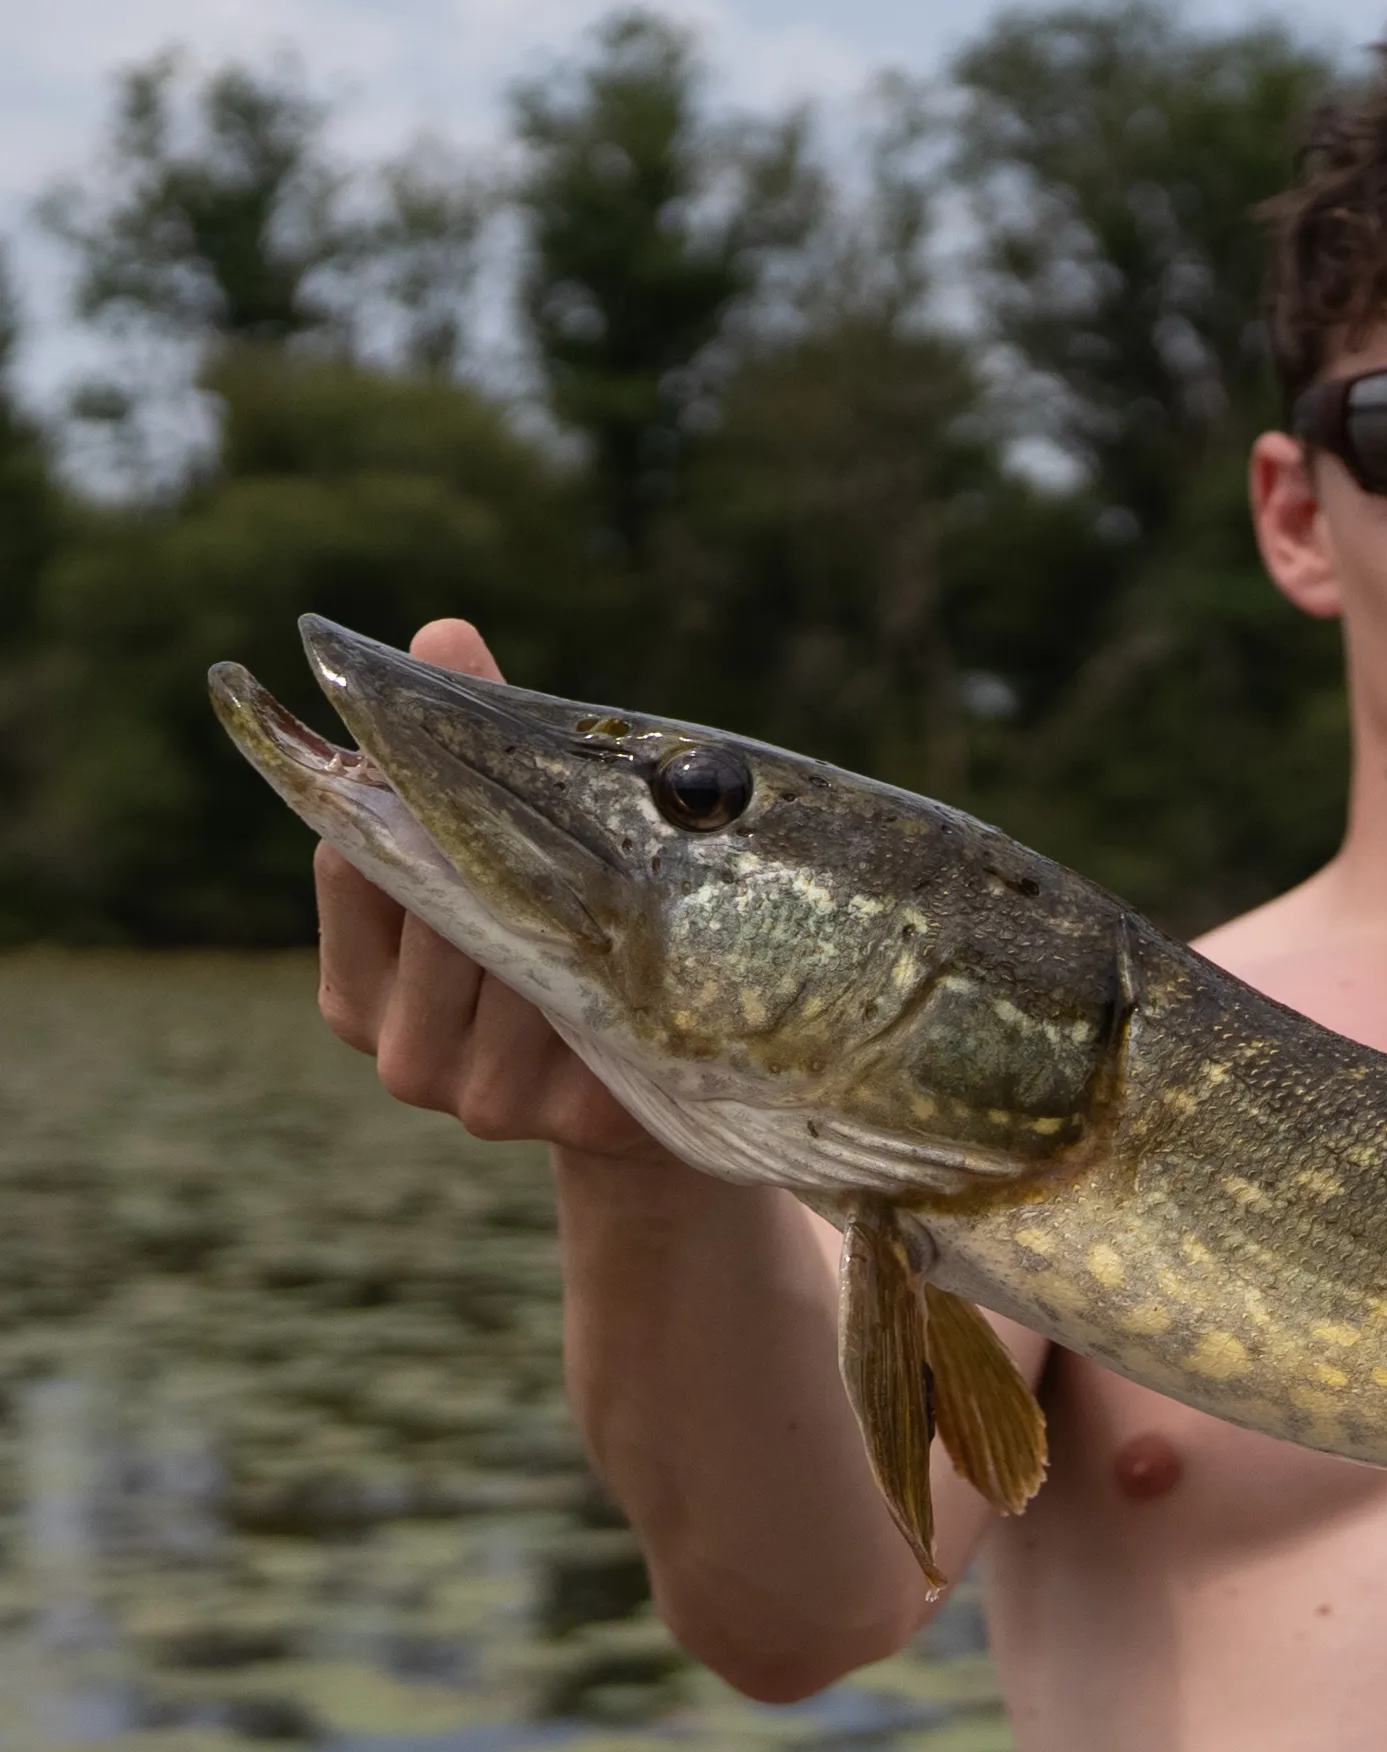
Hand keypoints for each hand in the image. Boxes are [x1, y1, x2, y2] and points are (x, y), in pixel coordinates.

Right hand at [312, 618, 651, 1156]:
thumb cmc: (562, 941)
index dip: (408, 801)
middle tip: (573, 789)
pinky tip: (666, 944)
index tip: (451, 735)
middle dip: (509, 853)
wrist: (650, 1079)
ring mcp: (482, 1100)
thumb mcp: (506, 863)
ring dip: (583, 912)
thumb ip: (466, 757)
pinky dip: (637, 968)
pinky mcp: (573, 1122)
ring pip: (529, 965)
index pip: (355, 870)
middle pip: (446, 918)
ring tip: (633, 865)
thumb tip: (444, 630)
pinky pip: (607, 1015)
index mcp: (354, 989)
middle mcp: (402, 1054)